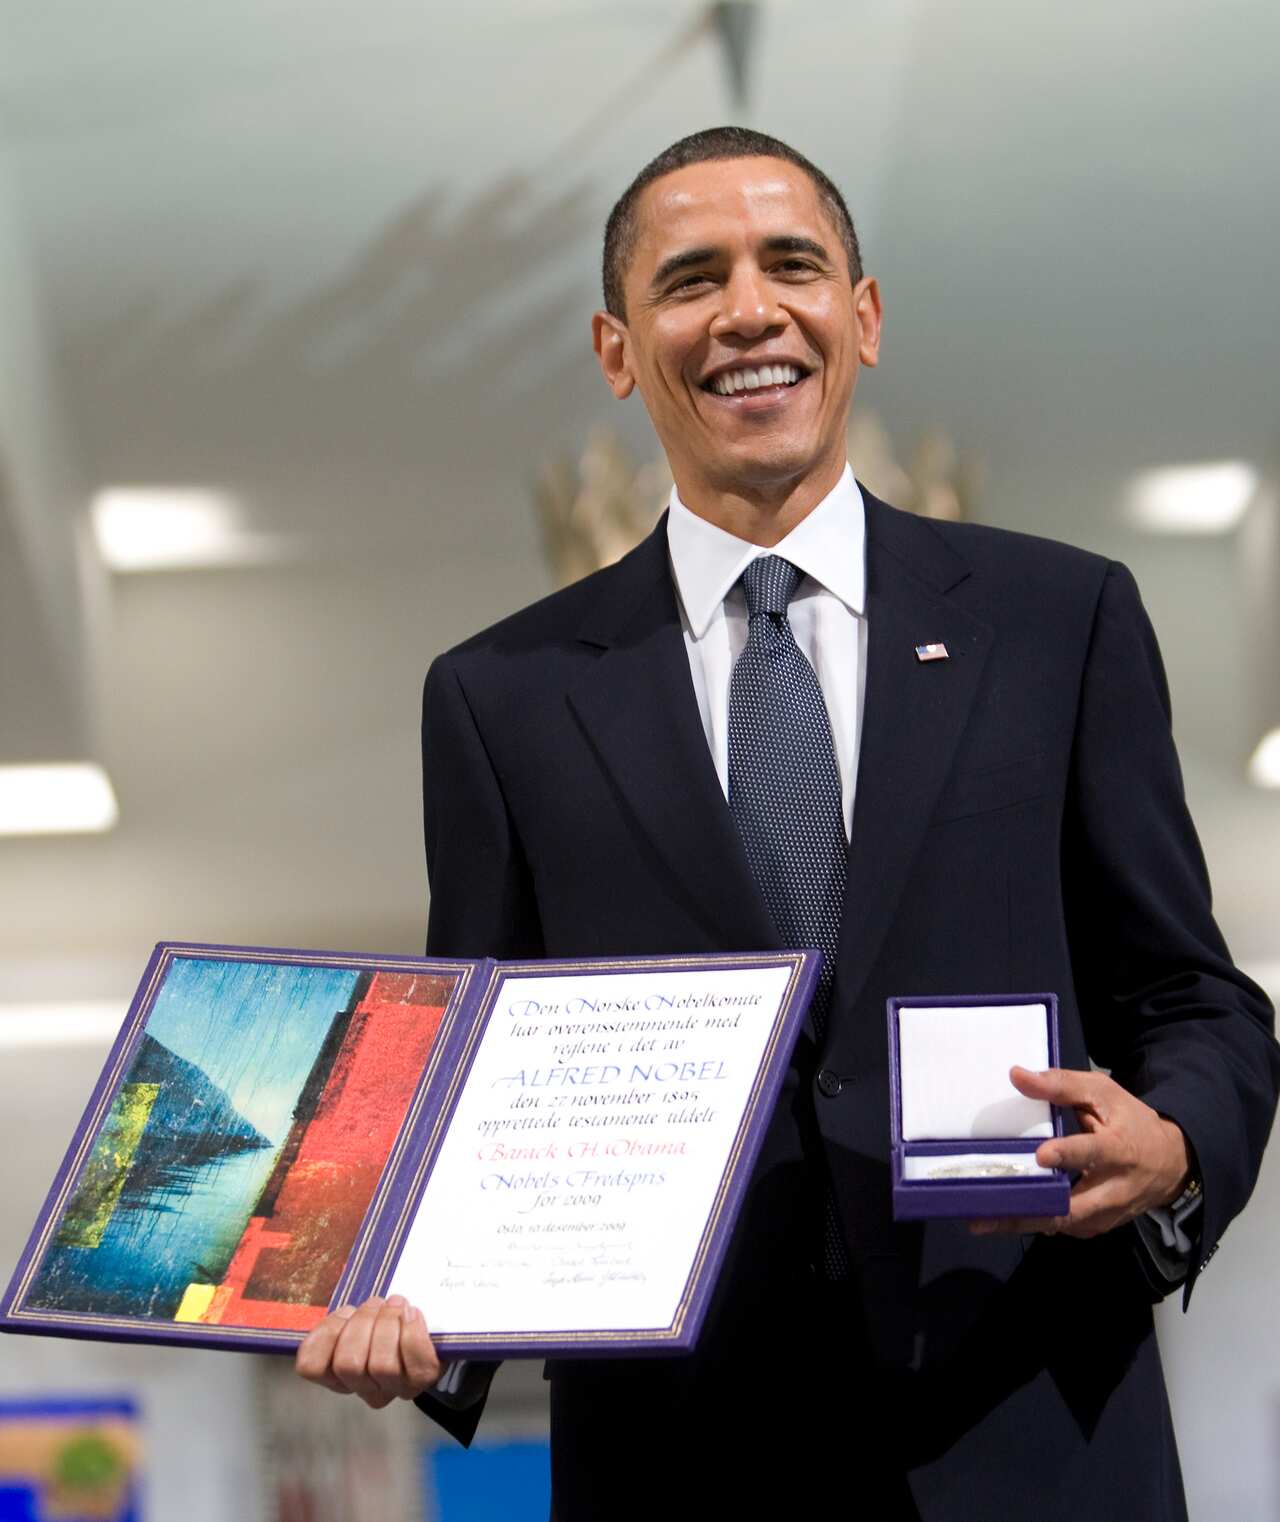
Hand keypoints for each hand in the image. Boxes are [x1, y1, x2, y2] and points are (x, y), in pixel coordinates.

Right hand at [295, 1294, 442, 1408]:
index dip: (326, 1334)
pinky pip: (415, 1360)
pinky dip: (412, 1331)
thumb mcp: (353, 1317)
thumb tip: (341, 1317)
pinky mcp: (424, 1379)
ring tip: (395, 1305)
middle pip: (349, 1364)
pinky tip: (412, 1314)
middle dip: (362, 1322)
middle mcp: (365, 1389)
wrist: (429, 1325)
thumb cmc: (383, 1319)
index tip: (344, 1312)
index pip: (310, 1367)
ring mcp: (396, 1388)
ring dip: (387, 1323)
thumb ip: (338, 1322)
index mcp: (337, 1375)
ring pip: (381, 1365)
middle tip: (376, 1303)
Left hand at [969, 1066, 1189, 1238]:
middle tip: (990, 1207)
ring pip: (1062, 1223)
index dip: (1068, 1155)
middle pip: (1071, 1206)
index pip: (1092, 1152)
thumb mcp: (1102, 1093)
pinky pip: (1062, 1228)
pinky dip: (1035, 1222)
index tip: (1042, 1155)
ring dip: (1024, 1221)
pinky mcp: (1097, 1227)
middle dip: (1031, 1209)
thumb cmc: (1130, 1121)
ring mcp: (1106, 1213)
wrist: (1170, 1163)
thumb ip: (1060, 1085)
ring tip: (983, 1218)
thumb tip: (1016, 1075)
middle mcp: (1113, 1188)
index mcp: (1117, 1148)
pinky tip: (1003, 1217)